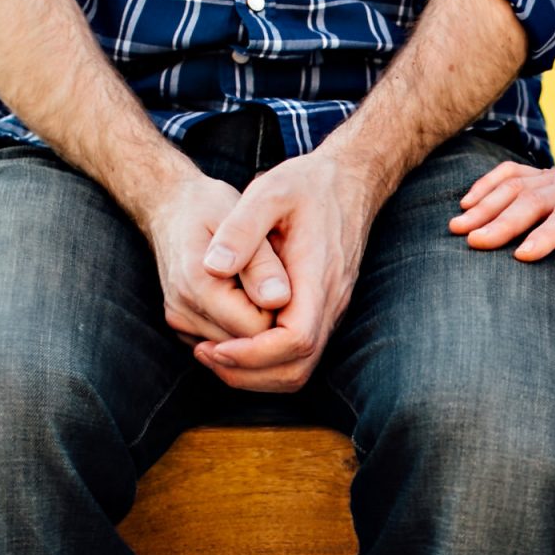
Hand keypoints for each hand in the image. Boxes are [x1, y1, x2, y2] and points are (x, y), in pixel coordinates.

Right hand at [134, 171, 291, 344]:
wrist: (169, 208)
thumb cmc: (209, 207)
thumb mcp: (241, 219)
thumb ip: (261, 263)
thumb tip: (277, 300)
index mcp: (198, 284)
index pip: (259, 327)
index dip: (280, 308)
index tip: (281, 277)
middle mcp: (183, 310)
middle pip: (248, 343)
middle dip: (268, 319)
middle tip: (269, 278)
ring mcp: (180, 322)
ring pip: (238, 349)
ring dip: (254, 323)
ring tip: (251, 283)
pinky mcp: (183, 328)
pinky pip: (225, 343)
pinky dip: (239, 326)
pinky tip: (239, 295)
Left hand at [198, 149, 386, 392]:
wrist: (349, 181)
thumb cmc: (307, 185)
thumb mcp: (269, 192)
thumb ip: (241, 229)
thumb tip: (213, 268)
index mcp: (317, 280)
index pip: (296, 341)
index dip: (254, 354)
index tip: (217, 345)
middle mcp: (329, 304)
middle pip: (297, 368)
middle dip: (249, 373)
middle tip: (206, 354)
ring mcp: (328, 311)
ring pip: (298, 368)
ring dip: (255, 373)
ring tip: (213, 352)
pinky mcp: (321, 311)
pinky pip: (296, 355)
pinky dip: (263, 361)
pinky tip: (233, 341)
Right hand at [450, 125, 554, 298]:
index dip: (546, 234)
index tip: (520, 254)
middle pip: (534, 200)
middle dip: (500, 221)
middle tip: (471, 242)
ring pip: (518, 185)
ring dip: (486, 203)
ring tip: (456, 225)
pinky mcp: (551, 172)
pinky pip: (515, 172)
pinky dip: (489, 182)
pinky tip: (466, 200)